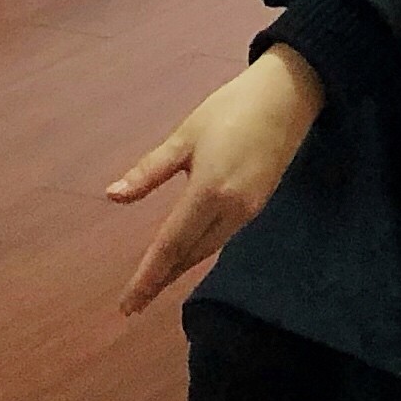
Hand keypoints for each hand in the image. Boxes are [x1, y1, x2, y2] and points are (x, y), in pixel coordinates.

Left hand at [108, 48, 327, 315]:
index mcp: (208, 191)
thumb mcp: (184, 136)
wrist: (287, 95)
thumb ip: (149, 171)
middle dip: (161, 279)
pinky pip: (222, 238)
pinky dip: (199, 252)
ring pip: (207, 249)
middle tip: (132, 305)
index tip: (127, 305)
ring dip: (179, 268)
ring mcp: (248, 210)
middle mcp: (231, 209)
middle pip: (190, 254)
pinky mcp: (257, 204)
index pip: (171, 245)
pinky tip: (186, 254)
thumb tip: (112, 196)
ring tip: (154, 285)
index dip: (148, 277)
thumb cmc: (230, 109)